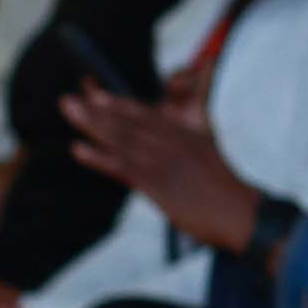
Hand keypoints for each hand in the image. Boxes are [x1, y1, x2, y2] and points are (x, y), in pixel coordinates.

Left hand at [64, 82, 256, 252]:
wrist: (240, 213)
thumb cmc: (223, 189)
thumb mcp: (205, 154)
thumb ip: (186, 141)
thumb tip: (167, 145)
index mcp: (184, 134)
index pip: (145, 114)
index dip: (117, 103)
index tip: (94, 94)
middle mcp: (172, 142)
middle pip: (128, 121)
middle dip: (96, 108)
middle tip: (67, 98)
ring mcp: (164, 162)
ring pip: (122, 139)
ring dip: (91, 123)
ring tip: (68, 109)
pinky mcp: (159, 184)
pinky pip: (123, 168)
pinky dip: (99, 158)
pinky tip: (78, 149)